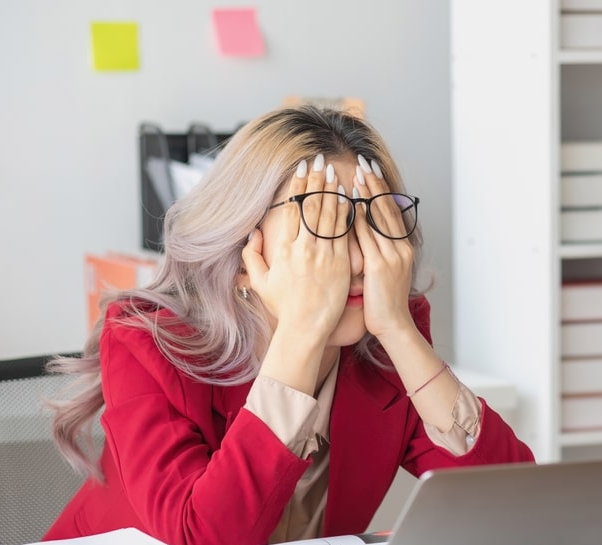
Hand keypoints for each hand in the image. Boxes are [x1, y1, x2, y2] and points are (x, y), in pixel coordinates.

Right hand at [242, 155, 351, 342]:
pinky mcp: (341, 264)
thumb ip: (253, 255)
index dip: (297, 187)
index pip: (292, 210)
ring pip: (328, 216)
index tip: (301, 169)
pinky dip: (346, 214)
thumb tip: (254, 233)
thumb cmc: (283, 307)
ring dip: (332, 191)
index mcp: (284, 249)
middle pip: (311, 206)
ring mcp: (324, 256)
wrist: (305, 328)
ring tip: (334, 171)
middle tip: (319, 160)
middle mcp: (304, 248)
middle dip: (316, 180)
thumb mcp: (260, 281)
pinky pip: (344, 234)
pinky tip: (349, 198)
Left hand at [352, 155, 415, 341]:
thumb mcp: (385, 273)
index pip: (390, 211)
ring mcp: (392, 256)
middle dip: (374, 184)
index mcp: (402, 248)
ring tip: (357, 174)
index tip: (371, 170)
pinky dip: (360, 218)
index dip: (380, 190)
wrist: (393, 325)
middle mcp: (400, 248)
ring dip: (367, 194)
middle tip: (364, 162)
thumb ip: (378, 251)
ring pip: (378, 218)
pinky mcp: (380, 266)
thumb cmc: (384, 302)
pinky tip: (351, 204)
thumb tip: (365, 234)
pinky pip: (368, 237)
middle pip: (386, 208)